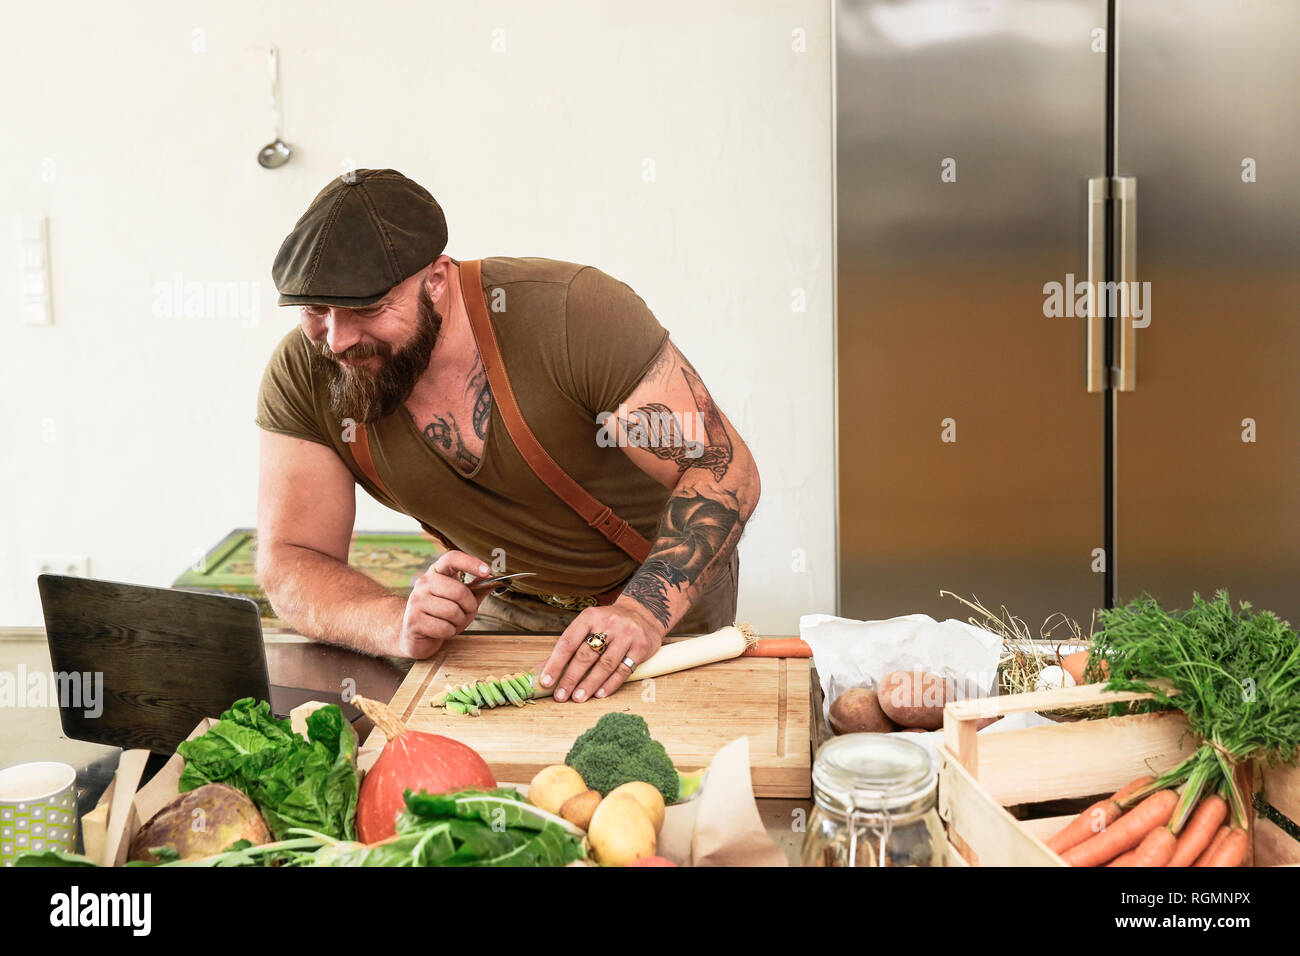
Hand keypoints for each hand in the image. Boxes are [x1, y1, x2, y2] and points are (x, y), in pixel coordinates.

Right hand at [394, 550, 491, 658]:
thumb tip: (494, 580)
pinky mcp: (413, 620)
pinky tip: (440, 630)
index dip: (471, 563)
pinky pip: (444, 628)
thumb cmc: (441, 615)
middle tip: (465, 612)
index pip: (452, 558)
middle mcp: (423, 582)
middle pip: (458, 590)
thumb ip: (476, 590)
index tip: (487, 572)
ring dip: (458, 622)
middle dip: (469, 606)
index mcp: (436, 572)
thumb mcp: (462, 601)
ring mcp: (416, 601)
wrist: (414, 634)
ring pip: (452, 611)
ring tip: (450, 622)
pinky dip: (449, 632)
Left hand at [538, 598, 664, 702]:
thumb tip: (544, 669)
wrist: (642, 613)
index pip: (568, 642)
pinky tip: (599, 694)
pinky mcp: (641, 647)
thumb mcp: (588, 625)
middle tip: (560, 695)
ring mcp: (627, 635)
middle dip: (571, 678)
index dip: (556, 663)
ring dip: (589, 684)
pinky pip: (623, 670)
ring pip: (605, 665)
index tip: (546, 681)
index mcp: (590, 617)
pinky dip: (610, 684)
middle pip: (585, 655)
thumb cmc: (609, 623)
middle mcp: (609, 623)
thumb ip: (569, 646)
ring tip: (578, 698)